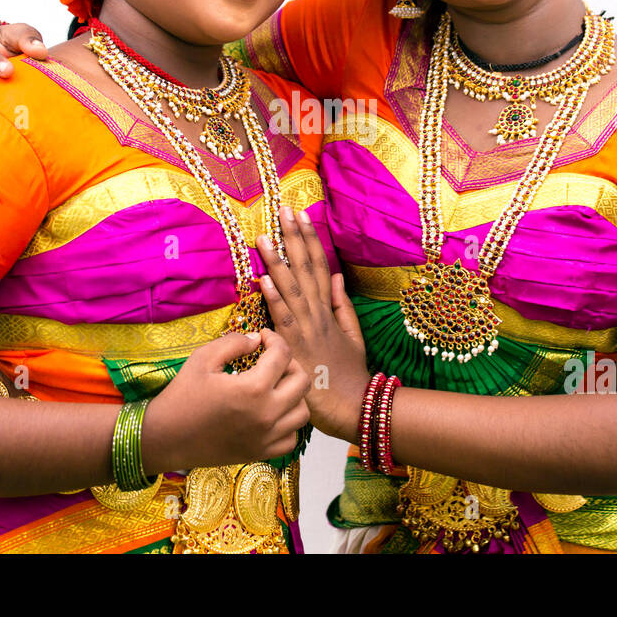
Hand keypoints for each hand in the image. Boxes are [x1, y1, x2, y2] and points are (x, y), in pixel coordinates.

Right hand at [141, 328, 309, 472]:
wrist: (165, 438)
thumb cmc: (181, 396)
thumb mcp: (203, 359)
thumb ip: (234, 342)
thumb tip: (257, 339)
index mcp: (253, 389)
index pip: (283, 355)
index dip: (275, 339)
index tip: (263, 337)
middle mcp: (266, 415)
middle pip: (302, 381)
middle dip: (290, 363)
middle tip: (272, 360)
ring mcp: (266, 437)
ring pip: (303, 411)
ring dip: (294, 394)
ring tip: (274, 386)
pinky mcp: (261, 453)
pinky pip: (291, 438)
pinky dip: (287, 423)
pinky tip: (270, 413)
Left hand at [256, 207, 368, 442]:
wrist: (353, 406)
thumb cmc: (348, 375)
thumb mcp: (352, 336)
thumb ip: (342, 305)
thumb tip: (336, 275)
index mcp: (329, 309)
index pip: (319, 266)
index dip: (310, 239)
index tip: (302, 215)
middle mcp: (318, 314)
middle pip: (305, 268)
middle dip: (294, 238)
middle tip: (283, 210)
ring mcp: (306, 329)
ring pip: (291, 288)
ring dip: (277, 261)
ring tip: (265, 237)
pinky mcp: (295, 348)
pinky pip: (282, 319)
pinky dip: (273, 299)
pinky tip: (263, 280)